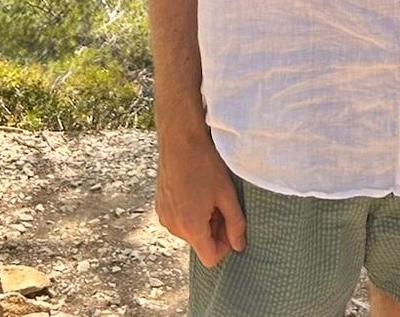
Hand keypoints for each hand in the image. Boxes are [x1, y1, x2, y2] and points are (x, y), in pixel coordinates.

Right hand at [156, 124, 247, 267]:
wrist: (179, 140)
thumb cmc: (205, 165)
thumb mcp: (227, 194)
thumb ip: (236, 223)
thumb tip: (240, 246)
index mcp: (191, 227)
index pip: (210, 258)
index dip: (225, 245)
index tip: (231, 224)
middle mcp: (173, 227)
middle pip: (200, 243)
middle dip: (214, 229)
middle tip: (223, 203)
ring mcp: (164, 217)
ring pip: (190, 231)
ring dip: (202, 220)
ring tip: (210, 194)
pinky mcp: (159, 207)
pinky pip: (179, 220)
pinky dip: (190, 212)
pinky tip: (196, 189)